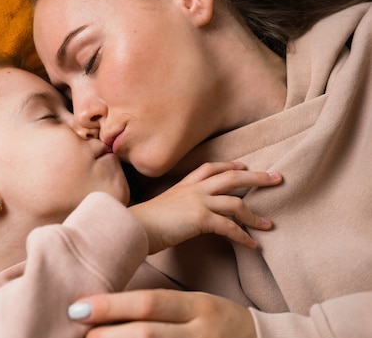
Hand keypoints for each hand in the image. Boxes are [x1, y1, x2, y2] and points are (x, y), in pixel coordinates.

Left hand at [69, 289, 257, 337]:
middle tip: (81, 334)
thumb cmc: (217, 321)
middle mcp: (202, 332)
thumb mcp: (194, 305)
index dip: (112, 305)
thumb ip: (156, 307)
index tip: (79, 306)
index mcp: (198, 306)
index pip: (149, 303)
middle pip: (149, 332)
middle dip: (110, 334)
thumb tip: (107, 309)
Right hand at [129, 162, 280, 252]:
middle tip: (277, 178)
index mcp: (184, 185)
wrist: (133, 227)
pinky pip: (229, 227)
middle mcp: (194, 189)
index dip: (229, 165)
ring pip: (236, 202)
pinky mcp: (201, 218)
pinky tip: (252, 245)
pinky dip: (243, 237)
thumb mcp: (161, 207)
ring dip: (255, 215)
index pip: (210, 168)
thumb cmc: (142, 222)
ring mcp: (198, 202)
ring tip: (269, 224)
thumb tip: (180, 217)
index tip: (243, 165)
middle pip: (232, 177)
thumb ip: (174, 207)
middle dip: (257, 177)